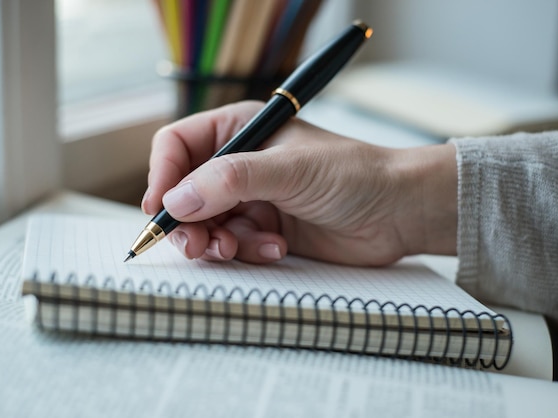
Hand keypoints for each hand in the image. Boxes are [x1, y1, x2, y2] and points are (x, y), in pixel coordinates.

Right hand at [142, 101, 457, 265]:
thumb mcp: (289, 169)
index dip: (163, 176)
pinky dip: (248, 252)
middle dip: (187, 222)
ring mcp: (250, 199)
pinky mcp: (263, 230)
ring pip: (205, 225)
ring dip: (218, 242)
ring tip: (241, 248)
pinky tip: (278, 248)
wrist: (395, 212)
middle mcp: (238, 164)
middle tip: (197, 246)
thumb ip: (231, 181)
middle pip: (184, 193)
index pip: (177, 146)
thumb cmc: (352, 174)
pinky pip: (233, 246)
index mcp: (239, 130)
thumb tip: (176, 201)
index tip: (162, 210)